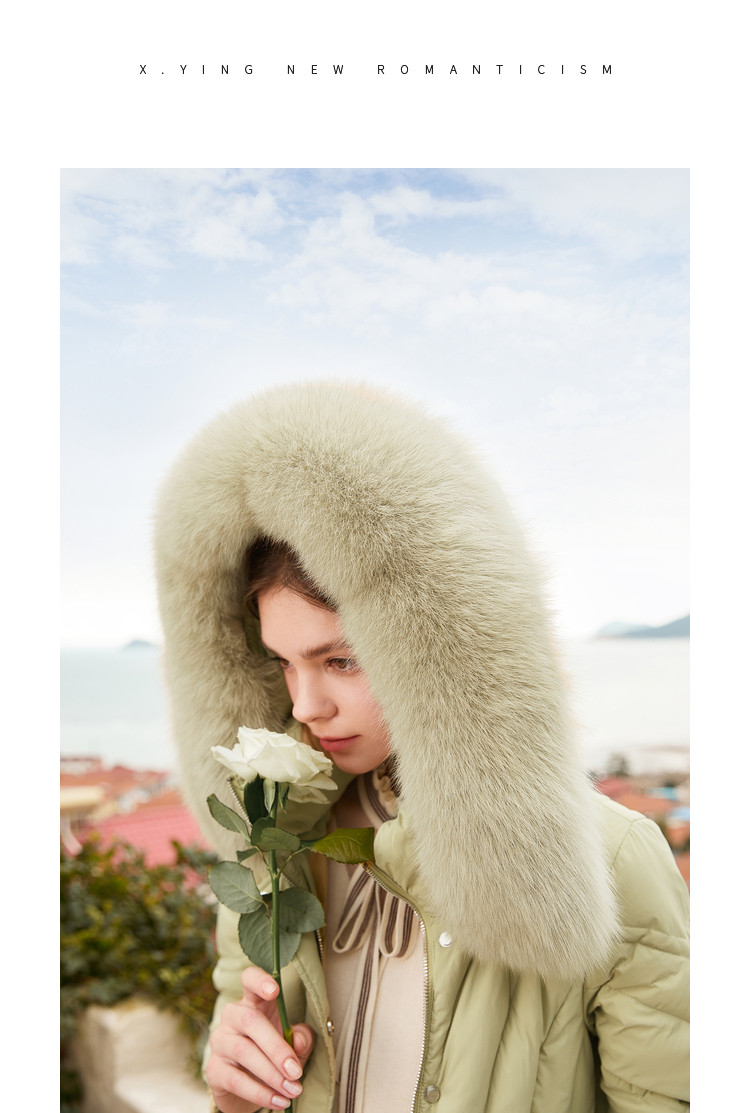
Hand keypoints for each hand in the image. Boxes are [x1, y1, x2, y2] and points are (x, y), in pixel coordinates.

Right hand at [206, 965, 316, 1111]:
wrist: (252, 1089)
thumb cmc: (275, 1055)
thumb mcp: (293, 1045)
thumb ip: (301, 1039)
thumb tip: (298, 1040)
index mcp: (254, 1002)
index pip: (249, 980)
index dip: (259, 980)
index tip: (275, 990)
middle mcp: (233, 1017)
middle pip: (251, 1021)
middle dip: (276, 1048)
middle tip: (295, 1071)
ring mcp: (220, 1041)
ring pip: (244, 1051)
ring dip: (271, 1074)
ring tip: (293, 1090)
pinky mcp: (214, 1069)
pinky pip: (235, 1079)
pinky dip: (260, 1093)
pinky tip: (279, 1101)